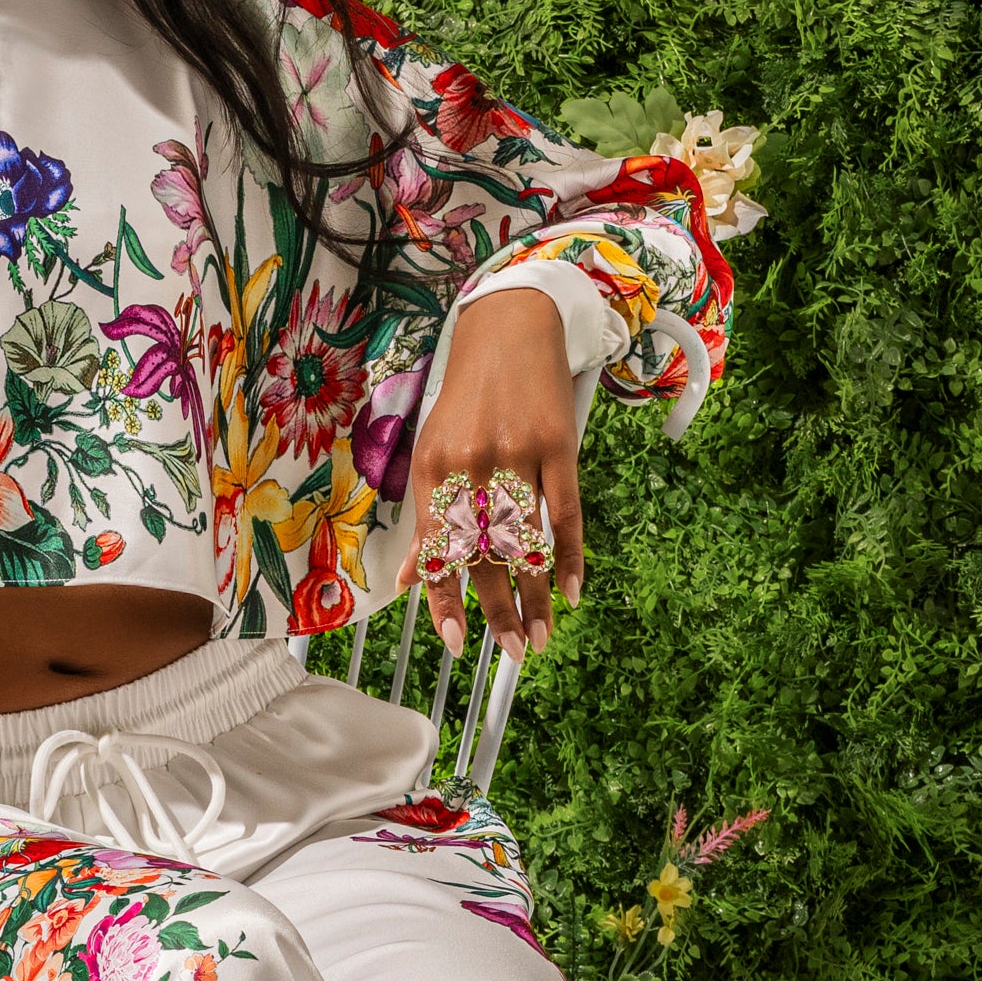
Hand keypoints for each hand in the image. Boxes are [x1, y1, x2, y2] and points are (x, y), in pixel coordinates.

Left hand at [399, 289, 582, 661]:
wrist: (509, 328)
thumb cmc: (466, 399)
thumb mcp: (433, 452)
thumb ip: (426, 518)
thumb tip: (411, 579)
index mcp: (433, 469)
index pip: (437, 547)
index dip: (445, 598)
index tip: (454, 640)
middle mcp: (471, 464)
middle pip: (483, 552)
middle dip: (497, 609)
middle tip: (511, 651)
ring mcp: (516, 453)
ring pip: (526, 541)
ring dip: (535, 595)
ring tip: (540, 637)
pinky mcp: (557, 444)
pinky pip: (565, 512)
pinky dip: (569, 555)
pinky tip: (570, 591)